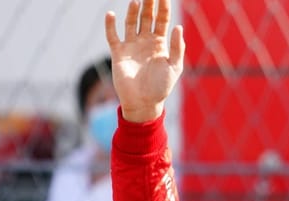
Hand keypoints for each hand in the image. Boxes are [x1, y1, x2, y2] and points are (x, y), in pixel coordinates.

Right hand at [104, 0, 184, 122]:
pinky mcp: (118, 53)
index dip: (163, 6)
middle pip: (147, 17)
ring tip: (136, 0)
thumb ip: (177, 48)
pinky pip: (113, 36)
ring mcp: (132, 46)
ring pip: (131, 22)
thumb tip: (177, 27)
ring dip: (133, 11)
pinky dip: (110, 25)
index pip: (162, 20)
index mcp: (161, 44)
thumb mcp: (174, 67)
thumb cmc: (161, 87)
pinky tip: (111, 14)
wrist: (144, 103)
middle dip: (149, 3)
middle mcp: (146, 41)